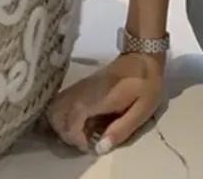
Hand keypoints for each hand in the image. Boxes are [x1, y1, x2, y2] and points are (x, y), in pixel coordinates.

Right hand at [46, 53, 164, 154]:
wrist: (144, 54)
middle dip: (66, 133)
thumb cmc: (146, 82)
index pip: (71, 122)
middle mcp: (83, 91)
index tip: (91, 144)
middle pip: (56, 115)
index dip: (76, 138)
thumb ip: (121, 129)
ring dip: (64, 124)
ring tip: (84, 132)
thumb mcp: (142, 109)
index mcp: (97, 98)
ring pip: (56, 107)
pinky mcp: (83, 85)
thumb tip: (100, 149)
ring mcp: (81, 86)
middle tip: (86, 140)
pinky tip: (86, 120)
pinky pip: (64, 101)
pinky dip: (67, 115)